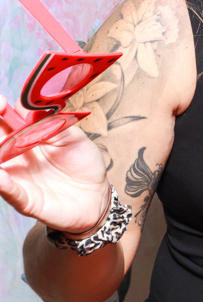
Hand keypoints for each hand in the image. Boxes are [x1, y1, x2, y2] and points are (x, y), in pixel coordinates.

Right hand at [0, 96, 109, 234]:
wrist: (95, 195)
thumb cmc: (83, 165)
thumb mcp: (74, 137)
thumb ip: (56, 123)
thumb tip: (35, 108)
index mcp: (27, 138)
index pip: (7, 122)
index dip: (2, 111)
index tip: (2, 102)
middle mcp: (17, 157)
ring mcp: (18, 177)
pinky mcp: (25, 198)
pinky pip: (9, 190)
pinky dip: (2, 183)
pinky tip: (0, 174)